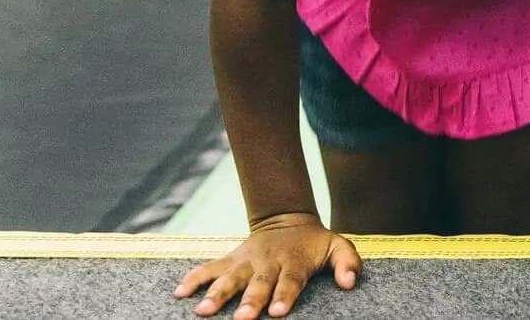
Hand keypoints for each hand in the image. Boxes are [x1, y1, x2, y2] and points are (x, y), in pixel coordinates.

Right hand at [173, 212, 360, 318]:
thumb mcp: (338, 246)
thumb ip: (347, 262)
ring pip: (230, 277)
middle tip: (242, 318)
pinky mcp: (231, 258)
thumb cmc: (314, 243)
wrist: (288, 219)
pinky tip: (179, 292)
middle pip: (258, 283)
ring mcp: (247, 260)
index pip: (290, 281)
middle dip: (249, 301)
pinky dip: (194, 278)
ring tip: (203, 311)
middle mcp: (268, 262)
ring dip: (216, 293)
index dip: (284, 296)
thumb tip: (350, 282)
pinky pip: (209, 267)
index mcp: (294, 262)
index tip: (277, 312)